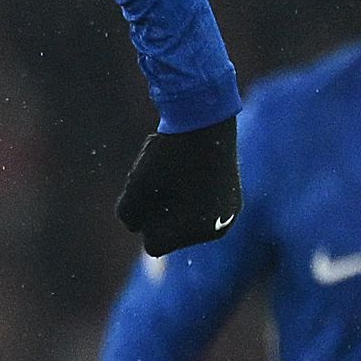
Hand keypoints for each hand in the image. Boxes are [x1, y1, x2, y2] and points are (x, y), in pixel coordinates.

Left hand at [113, 115, 239, 257]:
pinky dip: (189, 195)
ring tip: (177, 172)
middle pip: (171, 233)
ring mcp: (229, 212)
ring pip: (185, 220)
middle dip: (159, 212)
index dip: (143, 216)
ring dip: (172, 203)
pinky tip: (190, 170)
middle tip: (165, 177)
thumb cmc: (169, 153)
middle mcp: (218, 226)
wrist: (206, 116)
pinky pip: (199, 207)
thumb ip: (128, 214)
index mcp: (197, 229)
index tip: (150, 190)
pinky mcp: (232, 198)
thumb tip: (136, 226)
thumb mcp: (137, 185)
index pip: (154, 244)